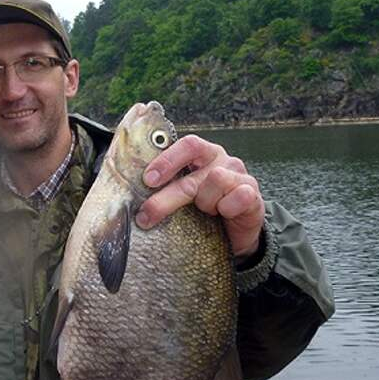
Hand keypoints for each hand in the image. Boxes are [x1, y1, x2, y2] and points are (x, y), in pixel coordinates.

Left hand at [135, 134, 263, 260]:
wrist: (234, 234)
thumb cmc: (202, 210)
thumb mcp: (181, 194)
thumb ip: (163, 185)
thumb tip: (125, 191)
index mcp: (201, 154)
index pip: (187, 145)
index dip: (166, 160)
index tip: (147, 180)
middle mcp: (221, 160)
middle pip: (192, 174)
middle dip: (166, 198)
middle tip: (146, 216)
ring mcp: (239, 175)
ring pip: (214, 182)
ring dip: (203, 204)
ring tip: (204, 213)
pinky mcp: (253, 194)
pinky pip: (237, 198)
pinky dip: (226, 209)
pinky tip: (223, 215)